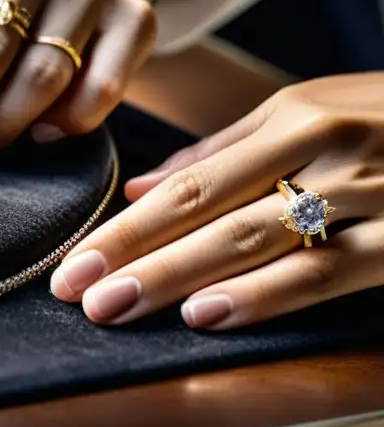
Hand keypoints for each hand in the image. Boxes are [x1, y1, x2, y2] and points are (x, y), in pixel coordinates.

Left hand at [50, 73, 383, 328]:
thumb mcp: (307, 112)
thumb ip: (222, 151)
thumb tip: (140, 189)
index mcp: (293, 117)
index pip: (189, 182)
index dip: (125, 226)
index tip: (73, 262)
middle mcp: (324, 151)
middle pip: (208, 212)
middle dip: (135, 257)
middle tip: (75, 293)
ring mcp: (367, 197)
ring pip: (256, 241)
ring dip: (179, 278)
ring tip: (120, 308)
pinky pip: (328, 271)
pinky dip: (266, 295)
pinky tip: (210, 314)